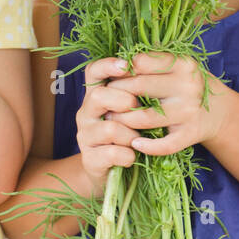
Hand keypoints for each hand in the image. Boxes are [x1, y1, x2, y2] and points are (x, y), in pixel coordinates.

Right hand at [75, 56, 142, 193]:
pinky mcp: (90, 160)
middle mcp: (86, 113)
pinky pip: (111, 154)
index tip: (126, 66)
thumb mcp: (133, 109)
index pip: (93, 72)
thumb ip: (138, 89)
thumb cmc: (130, 134)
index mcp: (96, 95)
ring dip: (130, 134)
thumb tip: (153, 65)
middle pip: (97, 96)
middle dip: (122, 100)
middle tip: (137, 107)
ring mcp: (86, 136)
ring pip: (109, 128)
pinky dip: (128, 155)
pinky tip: (133, 157)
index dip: (107, 66)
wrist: (114, 174)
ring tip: (138, 140)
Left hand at [105, 52, 230, 155]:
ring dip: (122, 119)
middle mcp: (188, 86)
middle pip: (138, 88)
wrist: (218, 111)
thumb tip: (116, 62)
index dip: (120, 70)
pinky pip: (164, 145)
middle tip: (106, 98)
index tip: (112, 76)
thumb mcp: (174, 66)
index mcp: (182, 64)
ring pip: (144, 117)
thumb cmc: (184, 85)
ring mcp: (189, 111)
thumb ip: (150, 61)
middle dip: (116, 94)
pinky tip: (135, 142)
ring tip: (112, 117)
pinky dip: (146, 146)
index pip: (140, 63)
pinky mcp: (190, 134)